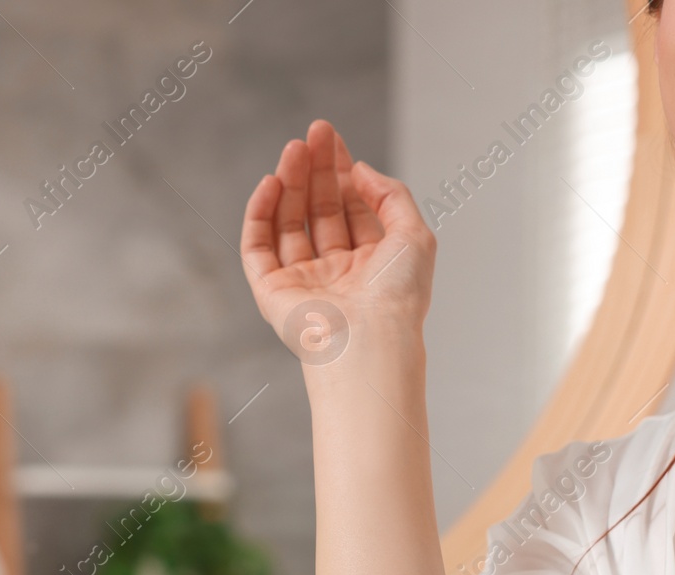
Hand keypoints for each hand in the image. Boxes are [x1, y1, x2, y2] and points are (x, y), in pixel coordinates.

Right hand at [240, 120, 435, 369]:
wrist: (370, 341)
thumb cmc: (398, 298)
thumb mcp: (414, 235)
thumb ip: (392, 196)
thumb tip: (361, 169)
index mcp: (370, 264)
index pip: (349, 209)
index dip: (340, 172)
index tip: (331, 138)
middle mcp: (336, 272)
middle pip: (319, 210)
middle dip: (315, 170)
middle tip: (311, 133)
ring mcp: (302, 282)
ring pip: (289, 222)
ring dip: (290, 182)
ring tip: (293, 149)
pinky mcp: (272, 291)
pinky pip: (259, 246)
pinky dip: (261, 213)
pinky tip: (271, 183)